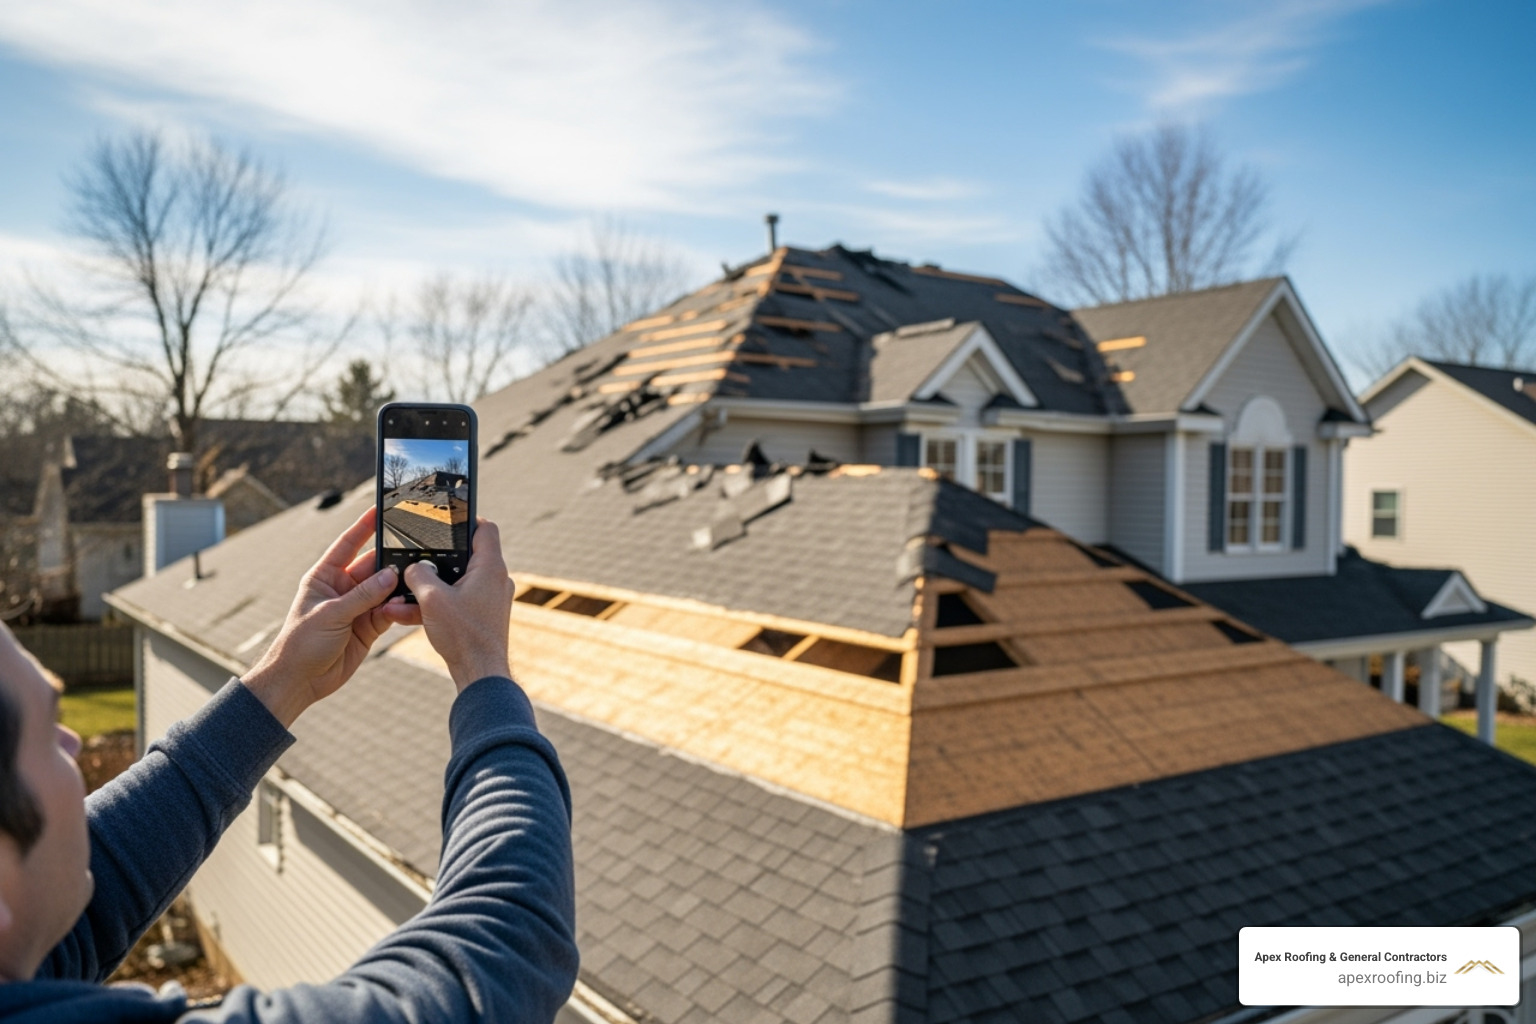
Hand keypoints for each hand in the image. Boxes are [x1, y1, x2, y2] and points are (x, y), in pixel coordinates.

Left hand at [242, 508, 421, 726]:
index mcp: (324, 577)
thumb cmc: (300, 644)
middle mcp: (342, 588)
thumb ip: (362, 596)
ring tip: (414, 581)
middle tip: (413, 551)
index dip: (364, 526)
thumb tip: (390, 576)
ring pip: (384, 589)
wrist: (299, 681)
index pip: (347, 545)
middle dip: (390, 560)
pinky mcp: (368, 626)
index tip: (380, 509)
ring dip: (397, 587)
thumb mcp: (330, 615)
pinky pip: (389, 611)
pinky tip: (409, 604)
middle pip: (372, 566)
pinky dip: (400, 608)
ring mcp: (357, 607)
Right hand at [404, 518, 513, 691]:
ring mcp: (488, 599)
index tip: (446, 521)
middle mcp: (494, 580)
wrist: (479, 674)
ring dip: (426, 588)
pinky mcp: (480, 616)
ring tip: (400, 596)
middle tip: (415, 560)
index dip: (466, 520)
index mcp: (490, 568)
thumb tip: (413, 567)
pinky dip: (433, 606)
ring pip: (454, 583)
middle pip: (465, 556)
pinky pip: (454, 602)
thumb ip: (419, 575)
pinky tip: (404, 614)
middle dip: (434, 561)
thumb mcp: (431, 599)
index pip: (485, 529)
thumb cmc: (464, 636)